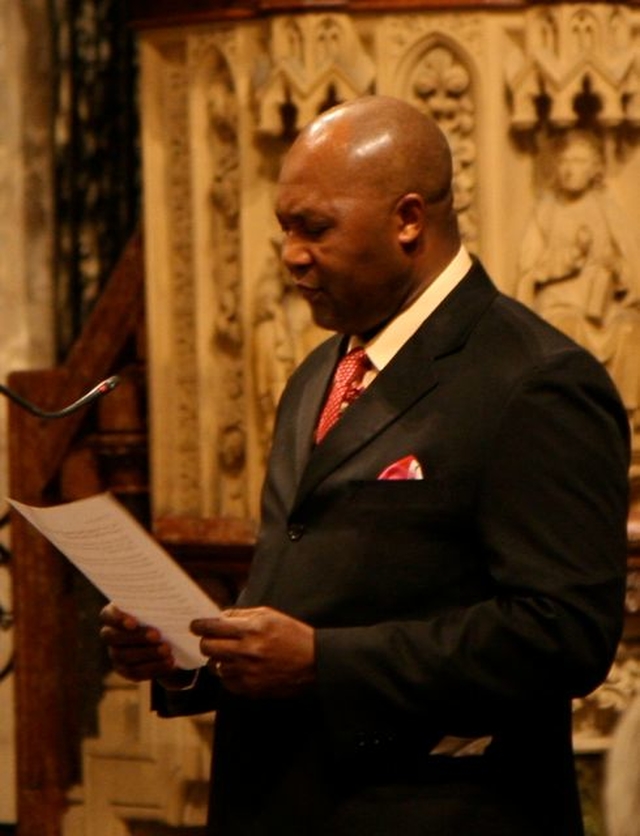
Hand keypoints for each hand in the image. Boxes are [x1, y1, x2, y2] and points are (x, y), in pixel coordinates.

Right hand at [99, 602, 180, 682]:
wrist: (168, 635)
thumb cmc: (162, 612)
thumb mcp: (164, 605)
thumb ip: (164, 603)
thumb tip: (179, 616)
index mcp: (115, 613)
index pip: (107, 615)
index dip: (117, 619)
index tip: (133, 622)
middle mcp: (110, 634)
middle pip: (114, 637)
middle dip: (136, 637)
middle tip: (157, 635)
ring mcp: (116, 653)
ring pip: (124, 656)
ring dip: (147, 653)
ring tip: (167, 649)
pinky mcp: (126, 670)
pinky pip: (136, 672)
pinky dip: (154, 667)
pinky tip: (169, 662)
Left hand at [191, 606, 314, 698]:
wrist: (314, 663)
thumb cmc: (293, 635)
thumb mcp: (270, 615)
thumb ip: (242, 614)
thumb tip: (219, 617)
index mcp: (251, 629)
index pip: (213, 626)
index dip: (200, 625)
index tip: (195, 626)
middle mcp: (246, 651)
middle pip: (208, 647)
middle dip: (207, 642)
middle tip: (211, 639)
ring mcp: (247, 672)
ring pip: (215, 666)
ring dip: (219, 659)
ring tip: (231, 654)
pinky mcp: (250, 689)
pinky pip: (226, 682)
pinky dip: (229, 674)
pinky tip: (240, 668)